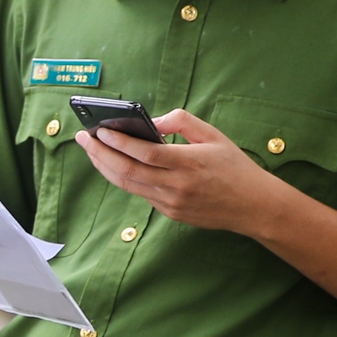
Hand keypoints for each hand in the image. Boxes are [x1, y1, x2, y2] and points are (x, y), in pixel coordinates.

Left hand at [75, 108, 286, 234]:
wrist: (254, 206)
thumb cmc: (234, 166)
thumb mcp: (213, 135)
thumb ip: (181, 122)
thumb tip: (151, 122)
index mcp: (189, 163)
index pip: (144, 153)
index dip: (118, 142)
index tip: (99, 130)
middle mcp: (177, 186)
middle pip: (127, 171)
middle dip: (100, 153)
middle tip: (83, 138)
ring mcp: (172, 204)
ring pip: (128, 185)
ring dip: (105, 167)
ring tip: (92, 150)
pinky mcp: (171, 214)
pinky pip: (141, 194)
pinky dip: (124, 178)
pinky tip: (114, 165)